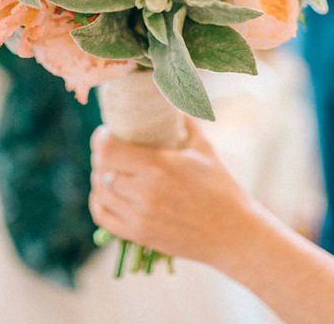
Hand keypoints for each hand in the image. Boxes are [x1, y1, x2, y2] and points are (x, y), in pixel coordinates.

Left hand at [89, 119, 261, 268]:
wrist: (234, 234)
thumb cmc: (222, 188)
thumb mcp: (204, 149)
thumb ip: (184, 121)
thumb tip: (171, 97)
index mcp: (159, 166)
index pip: (108, 150)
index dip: (101, 139)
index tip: (106, 133)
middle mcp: (145, 192)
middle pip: (102, 169)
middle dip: (102, 157)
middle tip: (110, 150)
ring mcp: (140, 217)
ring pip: (100, 193)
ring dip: (101, 178)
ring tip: (110, 170)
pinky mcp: (140, 236)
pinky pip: (103, 218)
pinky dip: (99, 203)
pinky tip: (107, 194)